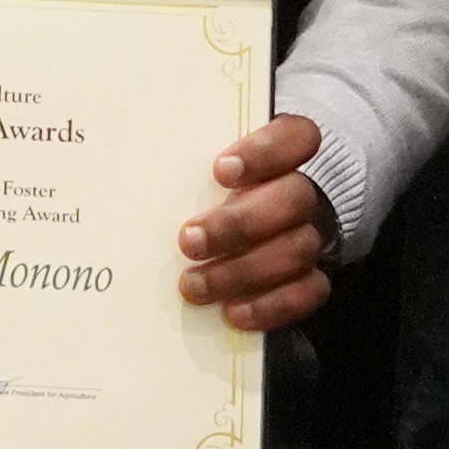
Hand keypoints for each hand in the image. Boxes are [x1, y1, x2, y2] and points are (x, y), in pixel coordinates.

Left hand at [175, 114, 340, 330]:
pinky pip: (307, 293)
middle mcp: (306, 191)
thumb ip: (194, 161)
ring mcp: (312, 234)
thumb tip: (135, 169)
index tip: (219, 171)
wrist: (264, 219)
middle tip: (188, 241)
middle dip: (239, 224)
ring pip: (296, 250)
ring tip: (193, 285)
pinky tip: (232, 312)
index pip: (297, 136)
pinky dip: (270, 306)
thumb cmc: (219, 183)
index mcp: (288, 150)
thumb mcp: (209, 161)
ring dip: (241, 271)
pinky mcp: (313, 275)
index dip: (264, 152)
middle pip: (292, 200)